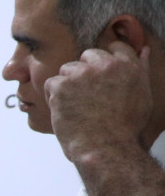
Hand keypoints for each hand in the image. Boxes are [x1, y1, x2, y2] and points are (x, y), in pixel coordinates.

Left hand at [48, 39, 152, 164]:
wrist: (106, 147)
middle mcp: (106, 65)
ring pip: (67, 68)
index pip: (116, 48)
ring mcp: (83, 74)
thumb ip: (140, 69)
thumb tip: (143, 49)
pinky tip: (63, 110)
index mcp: (129, 66)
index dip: (105, 62)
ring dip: (68, 84)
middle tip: (86, 95)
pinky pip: (51, 83)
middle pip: (89, 55)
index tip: (100, 78)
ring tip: (76, 105)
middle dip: (85, 71)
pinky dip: (53, 96)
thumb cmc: (126, 127)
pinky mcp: (62, 85)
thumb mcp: (143, 95)